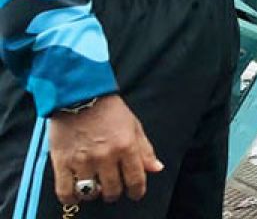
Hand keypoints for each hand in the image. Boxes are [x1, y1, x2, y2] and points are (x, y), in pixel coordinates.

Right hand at [49, 95, 163, 204]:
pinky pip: (65, 191)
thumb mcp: (133, 125)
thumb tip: (156, 168)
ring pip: (90, 193)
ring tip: (95, 188)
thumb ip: (145, 150)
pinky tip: (75, 195)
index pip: (136, 180)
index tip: (135, 193)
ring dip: (94, 194)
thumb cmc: (109, 109)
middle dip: (115, 193)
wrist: (79, 94)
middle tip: (113, 189)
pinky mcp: (62, 161)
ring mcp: (83, 160)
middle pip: (113, 190)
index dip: (137, 191)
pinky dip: (71, 198)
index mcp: (126, 146)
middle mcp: (106, 156)